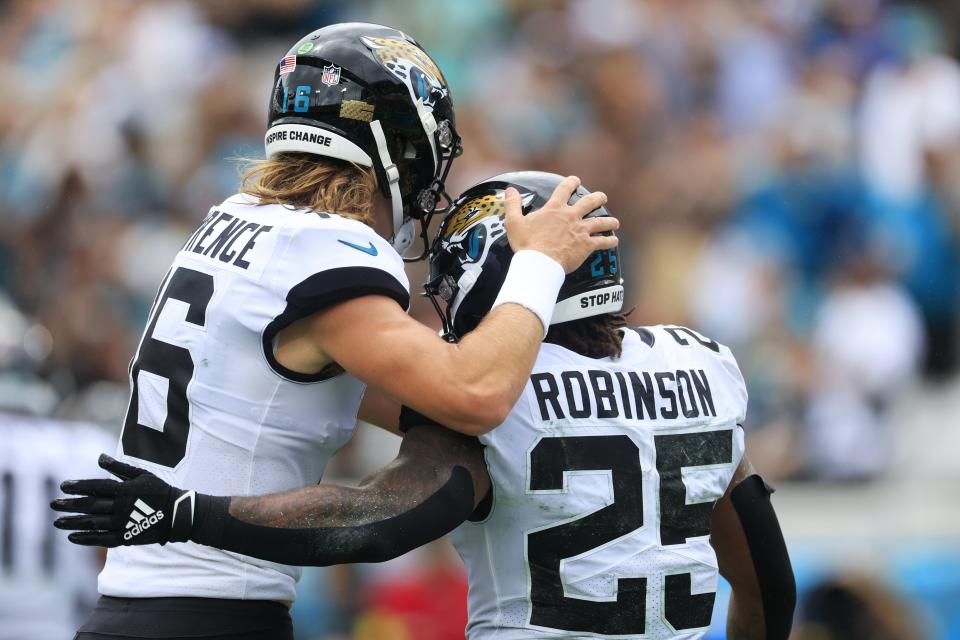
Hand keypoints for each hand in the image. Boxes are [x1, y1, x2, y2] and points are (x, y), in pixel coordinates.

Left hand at [50, 454, 194, 546]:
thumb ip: (120, 468)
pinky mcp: (126, 537)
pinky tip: (72, 537)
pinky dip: (86, 539)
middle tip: (53, 505)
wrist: (178, 514)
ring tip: (57, 523)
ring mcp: (123, 524)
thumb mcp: (142, 475)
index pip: (97, 487)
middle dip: (70, 505)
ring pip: (93, 523)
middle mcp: (122, 507)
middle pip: (91, 506)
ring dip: (73, 523)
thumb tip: (100, 457)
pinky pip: (101, 539)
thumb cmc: (160, 491)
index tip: (63, 486)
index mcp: (126, 490)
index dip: (79, 486)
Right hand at [503, 175, 618, 272]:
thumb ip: (512, 204)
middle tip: (602, 197)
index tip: (576, 180)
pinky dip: (609, 241)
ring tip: (614, 222)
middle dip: (598, 198)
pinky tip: (614, 241)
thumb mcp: (514, 222)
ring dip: (609, 221)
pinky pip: (602, 242)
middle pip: (590, 201)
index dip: (572, 182)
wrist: (539, 263)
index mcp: (555, 208)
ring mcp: (581, 230)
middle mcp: (571, 216)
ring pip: (601, 221)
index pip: (565, 189)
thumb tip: (509, 190)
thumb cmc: (526, 244)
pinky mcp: (586, 245)